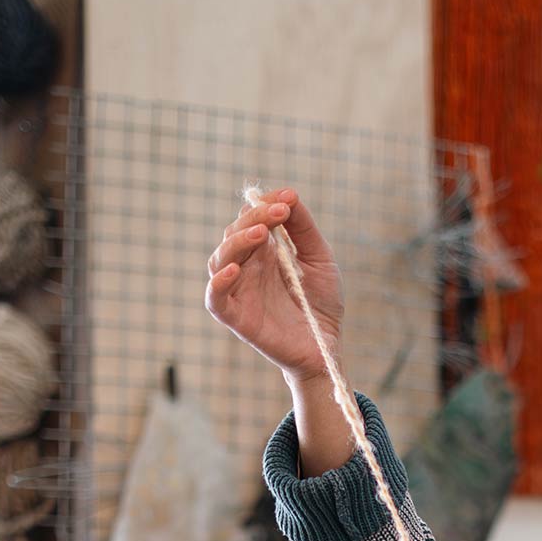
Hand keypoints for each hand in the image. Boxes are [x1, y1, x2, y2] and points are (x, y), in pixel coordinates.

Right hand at [204, 189, 344, 382]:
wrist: (326, 346)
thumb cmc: (320, 303)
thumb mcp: (320, 258)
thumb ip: (303, 228)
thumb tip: (290, 194)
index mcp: (264, 251)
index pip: (251, 218)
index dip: (265, 204)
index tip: (289, 199)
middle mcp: (247, 267)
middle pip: (233, 234)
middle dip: (254, 219)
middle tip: (279, 212)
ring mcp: (239, 291)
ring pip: (219, 260)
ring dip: (237, 242)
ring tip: (262, 234)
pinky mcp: (236, 317)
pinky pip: (214, 298)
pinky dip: (219, 282)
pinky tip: (234, 270)